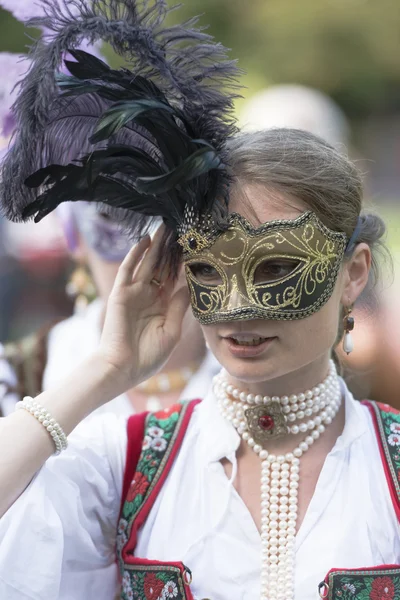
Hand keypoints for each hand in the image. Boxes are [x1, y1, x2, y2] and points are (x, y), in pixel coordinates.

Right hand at [97, 227, 189, 389]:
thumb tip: (190, 285)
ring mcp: (134, 293)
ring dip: (156, 245)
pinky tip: (146, 239)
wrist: (123, 369)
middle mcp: (149, 296)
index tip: (196, 246)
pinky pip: (128, 269)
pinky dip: (136, 254)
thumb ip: (179, 307)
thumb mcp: (172, 330)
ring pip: (147, 263)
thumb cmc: (148, 356)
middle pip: (162, 266)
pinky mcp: (120, 293)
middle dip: (171, 248)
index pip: (175, 278)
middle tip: (182, 227)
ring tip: (167, 226)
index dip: (184, 263)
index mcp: (162, 306)